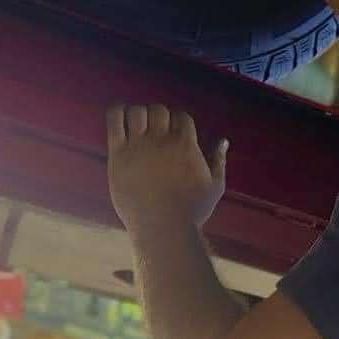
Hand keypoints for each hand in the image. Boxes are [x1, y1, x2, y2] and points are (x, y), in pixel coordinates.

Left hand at [106, 105, 227, 233]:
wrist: (163, 228)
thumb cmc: (191, 211)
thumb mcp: (215, 186)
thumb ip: (219, 160)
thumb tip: (223, 140)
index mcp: (186, 145)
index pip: (182, 116)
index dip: (178, 124)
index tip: (174, 136)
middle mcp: (162, 140)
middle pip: (159, 110)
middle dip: (159, 118)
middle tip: (155, 133)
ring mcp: (139, 146)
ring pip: (137, 111)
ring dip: (139, 115)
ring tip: (137, 128)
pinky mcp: (118, 154)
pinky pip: (115, 121)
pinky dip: (117, 113)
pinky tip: (120, 119)